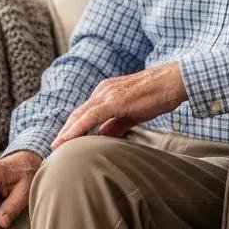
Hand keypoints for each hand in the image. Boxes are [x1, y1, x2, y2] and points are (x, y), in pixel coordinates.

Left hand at [51, 62, 186, 148]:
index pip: (84, 112)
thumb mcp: (133, 114)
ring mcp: (107, 94)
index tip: (63, 142)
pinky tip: (69, 139)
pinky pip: (91, 116)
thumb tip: (103, 136)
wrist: (175, 81)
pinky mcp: (114, 100)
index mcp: (106, 93)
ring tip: (56, 146)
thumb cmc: (158, 96)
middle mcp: (102, 91)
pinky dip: (77, 128)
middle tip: (54, 147)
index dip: (72, 127)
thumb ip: (117, 124)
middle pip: (78, 114)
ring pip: (80, 115)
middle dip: (65, 131)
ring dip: (67, 131)